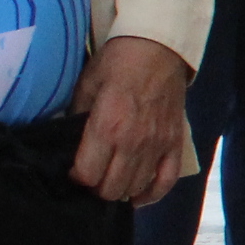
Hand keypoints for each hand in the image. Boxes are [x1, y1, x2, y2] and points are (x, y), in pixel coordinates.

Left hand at [69, 35, 193, 204]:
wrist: (158, 48)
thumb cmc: (117, 63)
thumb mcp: (86, 86)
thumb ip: (77, 117)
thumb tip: (70, 142)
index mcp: (106, 128)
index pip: (88, 175)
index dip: (76, 178)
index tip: (73, 171)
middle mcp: (132, 143)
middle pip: (111, 189)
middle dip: (97, 188)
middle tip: (92, 177)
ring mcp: (157, 146)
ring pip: (136, 188)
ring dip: (121, 190)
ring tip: (112, 182)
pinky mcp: (175, 144)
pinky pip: (166, 181)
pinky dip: (152, 194)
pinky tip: (138, 196)